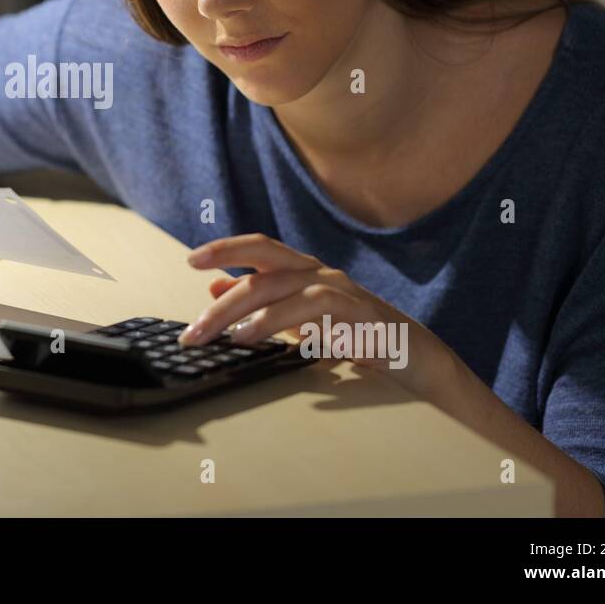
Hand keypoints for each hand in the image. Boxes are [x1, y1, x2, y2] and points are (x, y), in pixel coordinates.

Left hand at [179, 233, 460, 401]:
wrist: (413, 355)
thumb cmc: (351, 332)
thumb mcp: (297, 316)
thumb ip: (259, 301)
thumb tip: (214, 287)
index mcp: (303, 271)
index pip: (260, 248)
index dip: (226, 249)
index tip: (191, 260)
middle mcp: (321, 274)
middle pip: (267, 273)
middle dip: (227, 299)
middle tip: (196, 328)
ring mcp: (344, 293)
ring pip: (291, 294)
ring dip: (256, 316)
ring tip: (231, 338)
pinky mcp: (363, 318)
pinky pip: (324, 316)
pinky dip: (295, 329)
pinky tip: (270, 343)